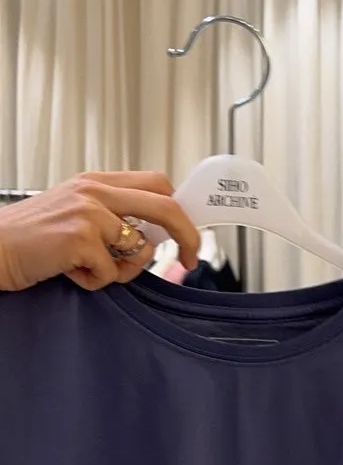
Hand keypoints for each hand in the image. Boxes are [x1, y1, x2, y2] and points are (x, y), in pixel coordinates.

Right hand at [0, 171, 199, 292]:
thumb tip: (152, 236)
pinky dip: (94, 282)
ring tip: (91, 268)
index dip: (180, 209)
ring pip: (140, 248)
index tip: (189, 234)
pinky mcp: (79, 238)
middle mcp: (94, 191)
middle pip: (165, 205)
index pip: (157, 183)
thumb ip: (110, 216)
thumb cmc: (30, 238)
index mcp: (96, 182)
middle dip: (188, 235)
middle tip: (191, 259)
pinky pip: (111, 273)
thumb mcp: (73, 212)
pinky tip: (70, 272)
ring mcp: (88, 213)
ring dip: (124, 270)